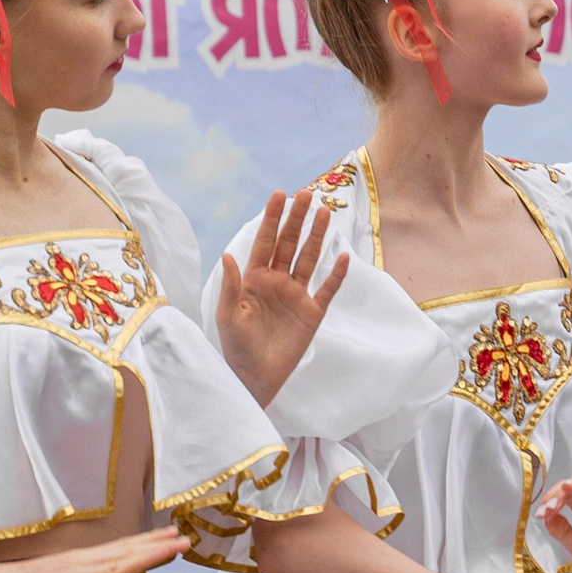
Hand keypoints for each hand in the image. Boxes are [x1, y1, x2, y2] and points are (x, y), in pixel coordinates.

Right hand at [0, 528, 183, 572]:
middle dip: (156, 546)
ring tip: (170, 549)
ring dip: (144, 557)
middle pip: (123, 553)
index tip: (173, 535)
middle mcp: (76, 565)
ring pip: (112, 566)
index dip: (148, 542)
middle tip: (187, 538)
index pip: (119, 549)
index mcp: (76, 562)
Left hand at [216, 189, 349, 406]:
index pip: (264, 241)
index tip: (279, 194)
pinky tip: (343, 256)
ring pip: (308, 259)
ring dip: (317, 237)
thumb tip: (229, 255)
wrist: (255, 378)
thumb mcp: (228, 317)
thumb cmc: (236, 348)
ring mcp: (296, 295)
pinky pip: (326, 289)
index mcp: (253, 279)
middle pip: (289, 244)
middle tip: (306, 194)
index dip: (271, 218)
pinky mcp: (312, 313)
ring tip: (325, 213)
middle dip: (297, 219)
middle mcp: (276, 282)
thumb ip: (231, 286)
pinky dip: (336, 274)